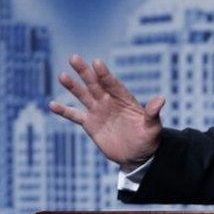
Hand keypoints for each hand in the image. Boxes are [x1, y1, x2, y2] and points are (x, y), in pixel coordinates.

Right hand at [49, 54, 164, 171]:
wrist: (137, 156)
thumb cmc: (148, 140)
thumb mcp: (153, 127)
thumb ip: (153, 113)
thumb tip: (161, 99)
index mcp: (124, 99)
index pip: (113, 84)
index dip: (105, 74)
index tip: (97, 63)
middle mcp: (109, 102)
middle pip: (95, 84)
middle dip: (85, 72)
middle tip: (74, 58)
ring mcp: (99, 111)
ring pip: (83, 96)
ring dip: (73, 87)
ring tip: (62, 76)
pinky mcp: (90, 124)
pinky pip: (75, 115)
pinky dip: (64, 111)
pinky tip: (52, 105)